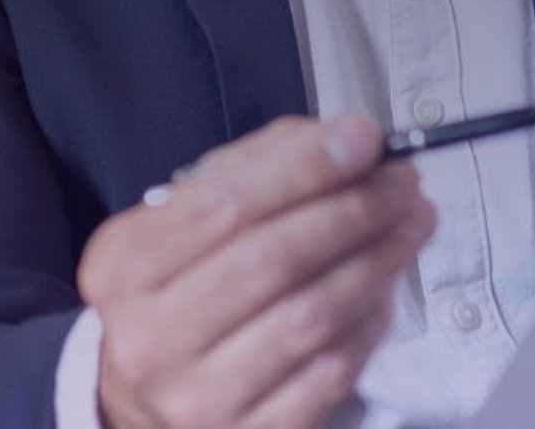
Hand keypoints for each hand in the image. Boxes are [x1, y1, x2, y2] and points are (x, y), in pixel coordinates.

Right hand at [80, 114, 436, 428]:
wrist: (146, 394)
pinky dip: (370, 320)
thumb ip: (253, 170)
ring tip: (410, 223)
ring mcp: (199, 396)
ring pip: (311, 316)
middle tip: (401, 181)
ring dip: (377, 261)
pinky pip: (332, 371)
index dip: (302, 168)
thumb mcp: (182, 222)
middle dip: (353, 210)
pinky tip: (386, 286)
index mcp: (123, 267)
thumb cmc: (178, 291)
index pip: (223, 205)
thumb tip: (340, 141)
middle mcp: (150, 337)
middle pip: (274, 260)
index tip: (362, 139)